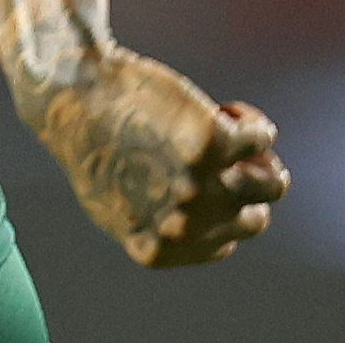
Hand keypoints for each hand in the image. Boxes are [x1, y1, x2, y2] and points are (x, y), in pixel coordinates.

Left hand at [28, 48, 287, 266]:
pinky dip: (251, 121)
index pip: (225, 242)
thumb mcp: (116, 203)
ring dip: (260, 158)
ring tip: (228, 133)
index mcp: (161, 250)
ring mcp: (204, 185)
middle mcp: (186, 226)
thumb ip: (160, 224)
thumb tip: (208, 221)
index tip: (202, 176)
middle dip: (244, 185)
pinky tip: (225, 109)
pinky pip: (263, 136)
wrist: (70, 94)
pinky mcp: (215, 141)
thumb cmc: (90, 142)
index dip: (220, 206)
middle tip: (220, 153)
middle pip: (254, 218)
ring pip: (273, 183)